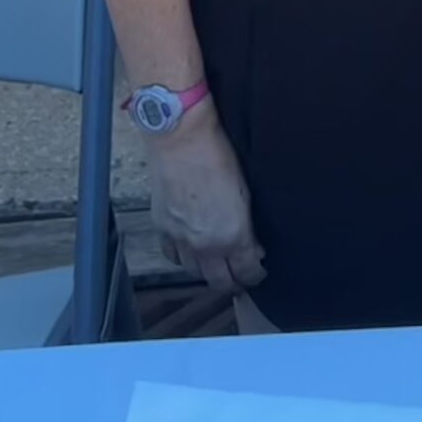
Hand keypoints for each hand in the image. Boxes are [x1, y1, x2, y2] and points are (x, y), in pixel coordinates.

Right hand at [145, 107, 267, 293]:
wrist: (181, 139)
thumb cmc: (218, 156)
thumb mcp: (245, 194)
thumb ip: (247, 227)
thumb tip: (253, 247)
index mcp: (232, 236)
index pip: (247, 272)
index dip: (256, 275)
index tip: (259, 271)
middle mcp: (205, 246)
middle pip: (219, 282)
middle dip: (233, 282)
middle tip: (240, 276)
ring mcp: (180, 239)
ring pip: (194, 273)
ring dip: (207, 272)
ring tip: (216, 264)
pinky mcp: (162, 229)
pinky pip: (172, 257)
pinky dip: (183, 258)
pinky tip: (191, 250)